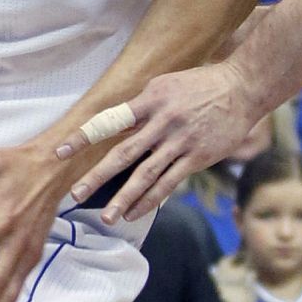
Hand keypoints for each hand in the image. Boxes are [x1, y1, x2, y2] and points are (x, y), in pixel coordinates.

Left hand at [57, 62, 258, 224]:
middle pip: (123, 153)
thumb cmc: (201, 84)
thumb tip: (120, 121)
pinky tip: (134, 212)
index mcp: (150, 99)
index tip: (60, 152)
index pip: (109, 120)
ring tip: (107, 217)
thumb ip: (144, 104)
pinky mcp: (196, 157)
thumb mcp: (166, 84)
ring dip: (124, 198)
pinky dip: (150, 200)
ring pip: (145, 175)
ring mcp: (180, 141)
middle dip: (97, 176)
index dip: (83, 136)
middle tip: (75, 194)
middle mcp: (162, 121)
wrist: (242, 88)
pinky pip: (168, 183)